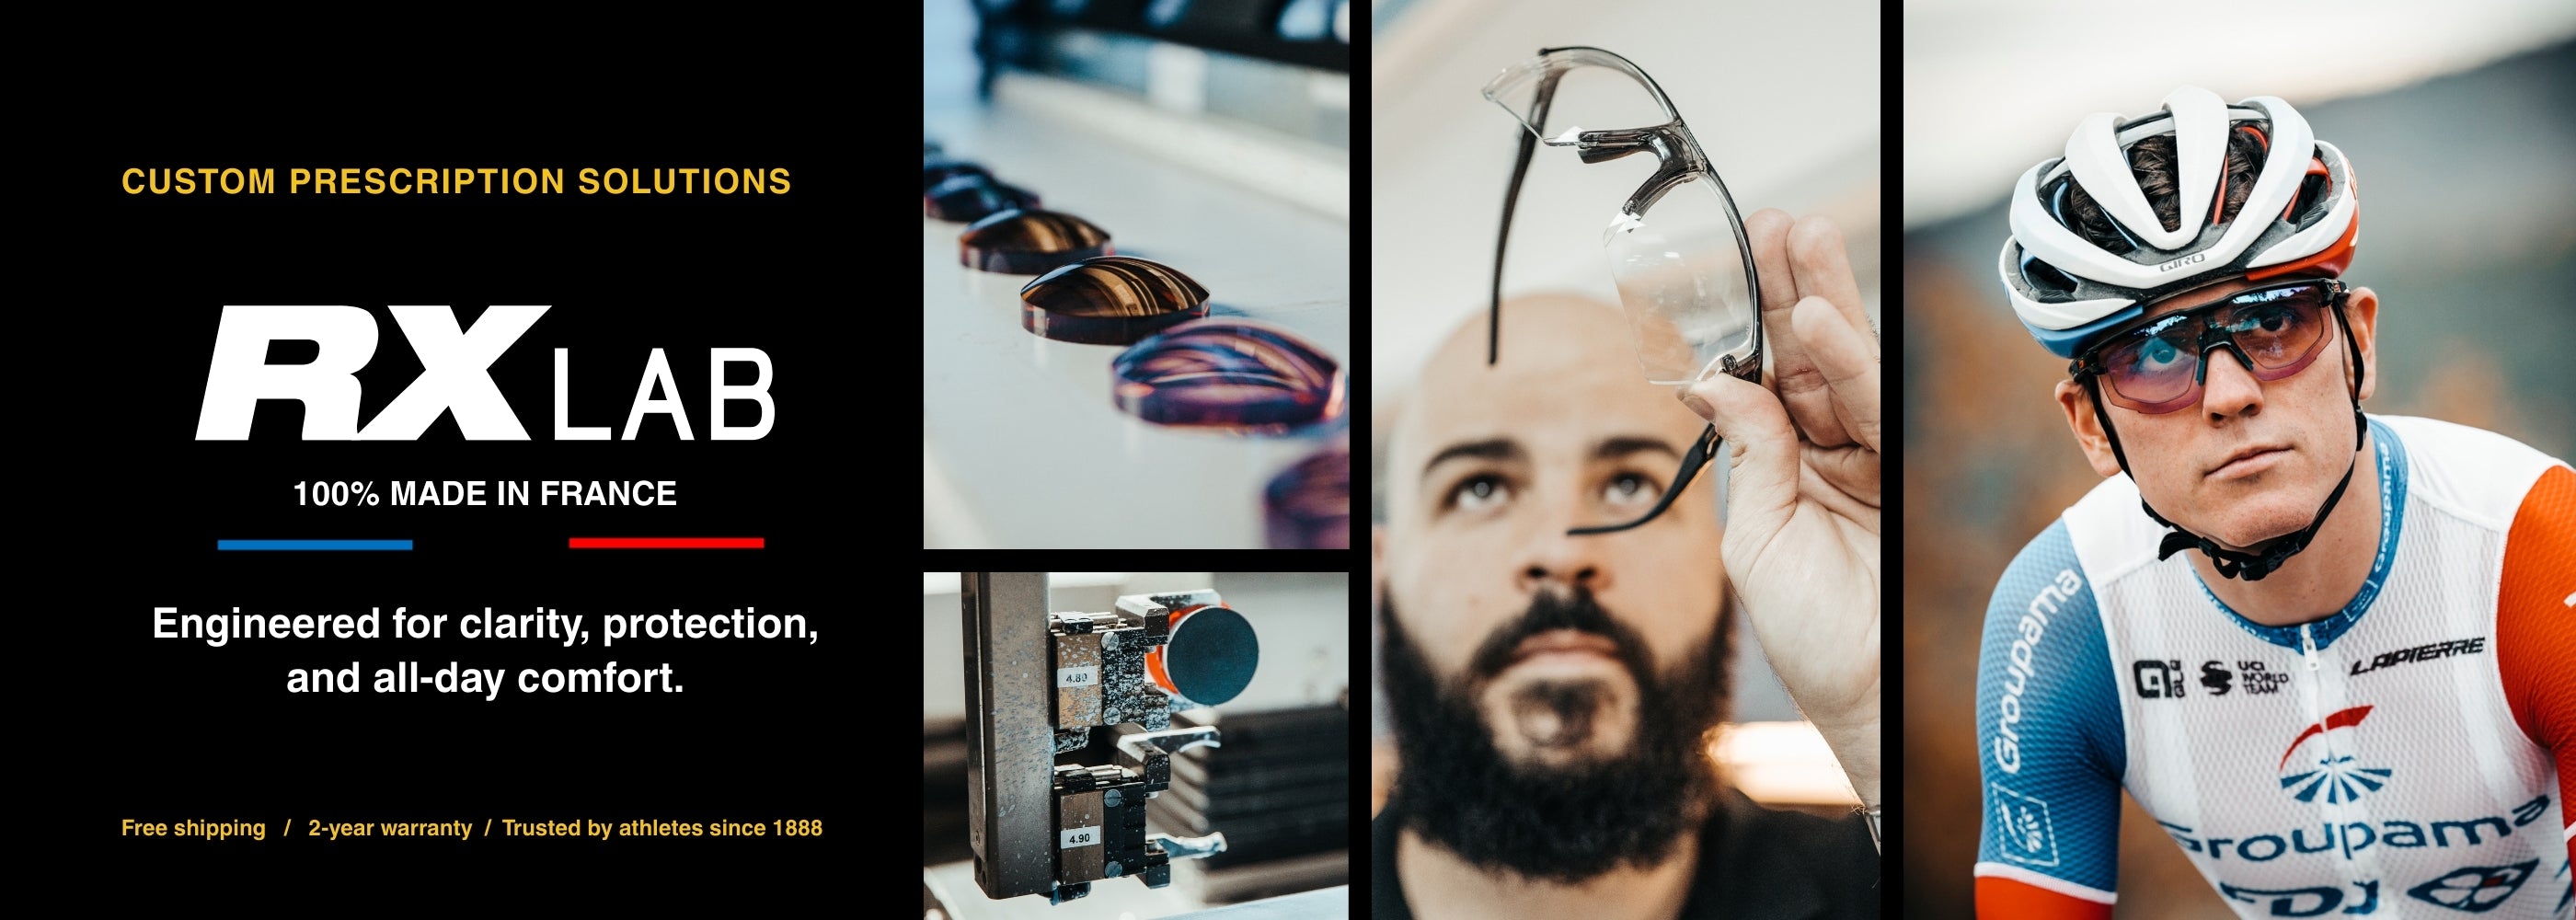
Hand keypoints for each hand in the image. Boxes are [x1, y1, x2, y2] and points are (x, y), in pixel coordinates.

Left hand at [1679, 210, 1880, 802]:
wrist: (1865, 696)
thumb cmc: (1810, 634)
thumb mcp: (1755, 539)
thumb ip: (1749, 453)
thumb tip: (1713, 378)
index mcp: (1785, 461)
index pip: (1766, 372)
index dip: (1751, 317)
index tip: (1733, 262)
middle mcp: (1828, 450)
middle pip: (1807, 351)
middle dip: (1790, 283)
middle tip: (1773, 220)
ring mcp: (1865, 458)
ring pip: (1842, 363)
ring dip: (1821, 297)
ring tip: (1798, 239)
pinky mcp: (1897, 475)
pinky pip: (1868, 405)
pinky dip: (1844, 360)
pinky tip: (1819, 316)